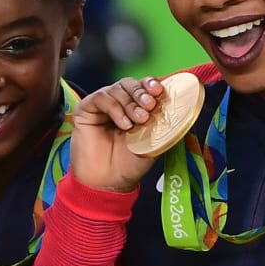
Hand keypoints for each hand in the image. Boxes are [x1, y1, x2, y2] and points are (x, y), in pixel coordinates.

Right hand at [69, 76, 164, 192]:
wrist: (109, 181)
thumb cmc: (130, 164)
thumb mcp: (156, 141)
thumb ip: (165, 122)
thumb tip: (178, 104)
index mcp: (135, 109)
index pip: (144, 87)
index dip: (151, 85)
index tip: (159, 92)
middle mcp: (118, 105)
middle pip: (131, 83)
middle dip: (142, 92)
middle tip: (150, 106)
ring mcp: (101, 107)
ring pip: (117, 88)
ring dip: (130, 103)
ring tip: (137, 122)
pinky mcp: (85, 110)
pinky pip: (101, 97)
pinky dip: (115, 107)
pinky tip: (123, 124)